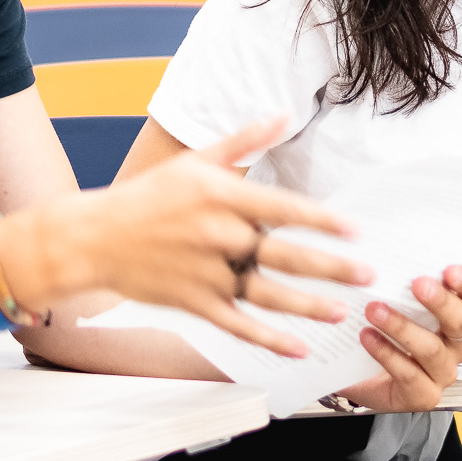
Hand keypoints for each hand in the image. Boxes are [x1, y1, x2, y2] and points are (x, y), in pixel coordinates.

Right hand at [0, 118, 374, 357]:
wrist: (94, 237)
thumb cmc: (149, 196)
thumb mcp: (196, 161)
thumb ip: (243, 140)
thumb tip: (283, 114)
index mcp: (221, 196)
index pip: (284, 208)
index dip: (322, 220)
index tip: (355, 230)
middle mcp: (218, 235)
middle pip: (283, 254)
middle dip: (330, 267)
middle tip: (367, 274)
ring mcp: (206, 273)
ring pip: (267, 294)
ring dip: (308, 305)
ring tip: (342, 311)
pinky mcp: (194, 303)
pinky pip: (238, 324)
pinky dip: (268, 338)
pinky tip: (298, 347)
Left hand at [338, 265, 461, 412]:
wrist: (361, 376)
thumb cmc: (385, 334)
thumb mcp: (395, 305)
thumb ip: (402, 285)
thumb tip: (392, 258)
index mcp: (458, 317)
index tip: (448, 270)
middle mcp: (457, 346)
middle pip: (460, 323)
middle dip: (440, 302)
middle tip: (417, 284)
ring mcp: (443, 373)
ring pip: (432, 349)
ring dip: (403, 327)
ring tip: (374, 310)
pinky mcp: (425, 396)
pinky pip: (409, 374)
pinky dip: (386, 353)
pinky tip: (367, 337)